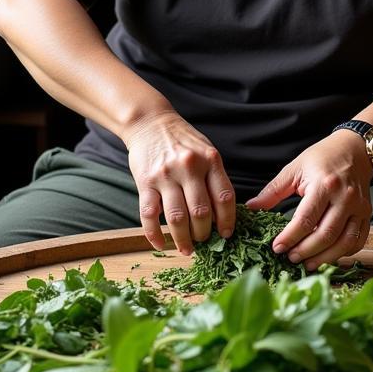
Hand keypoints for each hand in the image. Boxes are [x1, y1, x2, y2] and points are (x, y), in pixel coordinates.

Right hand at [123, 111, 235, 254]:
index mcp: (210, 160)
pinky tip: (161, 245)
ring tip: (187, 249)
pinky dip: (155, 235)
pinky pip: (149, 216)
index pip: (225, 198)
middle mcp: (189, 167)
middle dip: (204, 234)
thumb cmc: (183, 141)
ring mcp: (165, 175)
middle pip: (201, 212)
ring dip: (183, 240)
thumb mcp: (207, 152)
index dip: (228, 221)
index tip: (227, 235)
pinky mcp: (144, 182)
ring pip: (177, 218)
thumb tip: (222, 216)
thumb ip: (215, 179)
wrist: (150, 122)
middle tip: (204, 242)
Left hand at [246, 132, 372, 270]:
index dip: (290, 237)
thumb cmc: (322, 157)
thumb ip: (273, 190)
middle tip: (290, 258)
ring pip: (344, 242)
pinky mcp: (367, 214)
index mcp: (324, 185)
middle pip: (326, 234)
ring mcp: (359, 207)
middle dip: (306, 251)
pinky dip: (344, 253)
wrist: (355, 149)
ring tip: (308, 264)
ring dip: (325, 258)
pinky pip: (358, 240)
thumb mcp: (295, 169)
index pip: (306, 219)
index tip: (277, 247)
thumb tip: (251, 207)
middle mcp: (345, 197)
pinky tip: (329, 256)